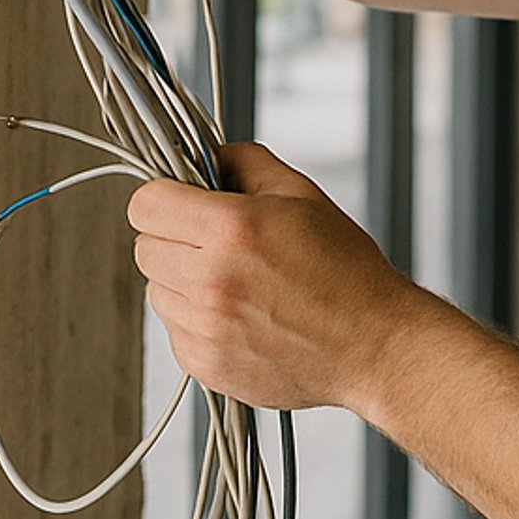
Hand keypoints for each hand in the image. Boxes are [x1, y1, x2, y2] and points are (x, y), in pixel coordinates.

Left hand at [129, 142, 401, 410]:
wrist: (374, 346)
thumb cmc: (346, 272)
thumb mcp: (303, 196)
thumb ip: (246, 163)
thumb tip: (208, 155)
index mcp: (232, 229)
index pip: (145, 205)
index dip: (164, 199)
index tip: (183, 205)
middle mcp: (210, 279)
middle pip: (144, 248)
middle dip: (174, 240)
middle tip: (217, 245)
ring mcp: (205, 327)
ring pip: (157, 291)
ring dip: (184, 283)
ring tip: (237, 285)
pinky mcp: (205, 363)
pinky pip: (174, 330)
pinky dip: (198, 321)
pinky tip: (241, 317)